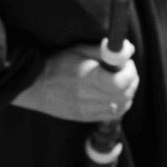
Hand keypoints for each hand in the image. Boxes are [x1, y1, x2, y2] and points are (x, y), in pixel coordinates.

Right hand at [10, 44, 139, 121]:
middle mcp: (89, 97)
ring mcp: (88, 110)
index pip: (121, 82)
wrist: (34, 86)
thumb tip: (129, 49)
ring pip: (121, 106)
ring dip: (127, 93)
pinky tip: (112, 94)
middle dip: (131, 80)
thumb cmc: (57, 63)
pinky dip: (119, 104)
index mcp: (88, 78)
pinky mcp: (86, 118)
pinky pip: (112, 114)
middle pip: (125, 95)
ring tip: (119, 81)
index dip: (130, 71)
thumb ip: (105, 51)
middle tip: (126, 69)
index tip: (127, 62)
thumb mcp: (79, 50)